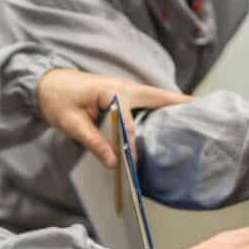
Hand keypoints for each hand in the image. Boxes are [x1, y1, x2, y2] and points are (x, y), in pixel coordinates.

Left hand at [37, 68, 190, 167]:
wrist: (45, 82)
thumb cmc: (57, 99)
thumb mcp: (71, 123)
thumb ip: (92, 142)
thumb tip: (111, 162)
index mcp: (112, 92)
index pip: (129, 122)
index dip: (131, 146)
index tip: (132, 166)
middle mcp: (124, 86)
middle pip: (157, 96)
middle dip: (179, 103)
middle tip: (202, 109)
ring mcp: (125, 88)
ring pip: (155, 96)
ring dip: (173, 103)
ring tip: (194, 113)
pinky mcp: (122, 93)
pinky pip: (147, 99)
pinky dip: (162, 104)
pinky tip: (171, 115)